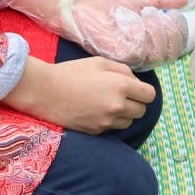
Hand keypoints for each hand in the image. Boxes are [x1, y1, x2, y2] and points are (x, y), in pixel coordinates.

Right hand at [5, 56, 154, 133]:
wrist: (45, 92)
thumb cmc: (72, 72)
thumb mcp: (100, 62)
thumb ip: (123, 70)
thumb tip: (135, 81)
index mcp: (120, 86)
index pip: (149, 95)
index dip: (144, 91)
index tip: (136, 88)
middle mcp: (116, 106)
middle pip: (141, 111)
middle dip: (136, 103)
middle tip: (122, 95)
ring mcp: (105, 122)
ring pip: (128, 122)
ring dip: (124, 114)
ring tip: (108, 103)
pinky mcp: (95, 132)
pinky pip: (112, 128)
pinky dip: (109, 121)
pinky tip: (97, 111)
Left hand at [71, 0, 194, 64]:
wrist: (79, 7)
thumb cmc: (105, 5)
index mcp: (149, 42)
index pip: (176, 46)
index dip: (180, 32)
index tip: (174, 15)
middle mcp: (141, 52)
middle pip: (170, 52)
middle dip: (170, 32)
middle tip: (160, 15)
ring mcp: (129, 55)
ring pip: (156, 52)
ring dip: (156, 31)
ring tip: (146, 15)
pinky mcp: (117, 54)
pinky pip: (138, 48)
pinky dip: (140, 32)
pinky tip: (133, 20)